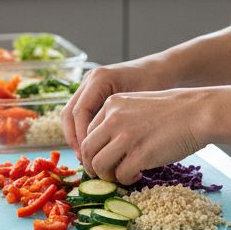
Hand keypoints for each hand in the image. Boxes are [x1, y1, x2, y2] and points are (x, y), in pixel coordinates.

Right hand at [61, 59, 175, 152]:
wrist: (161, 69)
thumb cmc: (155, 86)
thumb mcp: (138, 106)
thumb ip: (120, 125)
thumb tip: (107, 155)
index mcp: (100, 79)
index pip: (79, 112)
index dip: (81, 137)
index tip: (89, 157)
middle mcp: (90, 79)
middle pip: (69, 113)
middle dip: (74, 138)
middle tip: (83, 160)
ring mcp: (89, 84)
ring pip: (70, 113)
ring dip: (76, 136)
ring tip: (86, 157)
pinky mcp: (93, 91)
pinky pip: (81, 112)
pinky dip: (82, 130)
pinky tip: (94, 146)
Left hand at [79, 87, 214, 184]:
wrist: (198, 112)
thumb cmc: (173, 111)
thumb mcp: (138, 105)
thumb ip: (119, 120)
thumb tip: (106, 147)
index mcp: (112, 104)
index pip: (87, 131)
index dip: (92, 150)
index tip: (100, 159)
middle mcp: (114, 118)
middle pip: (88, 149)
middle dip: (92, 166)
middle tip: (104, 174)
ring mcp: (126, 136)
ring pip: (99, 164)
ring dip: (107, 175)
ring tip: (120, 176)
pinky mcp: (140, 154)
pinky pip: (121, 175)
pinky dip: (126, 180)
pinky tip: (138, 175)